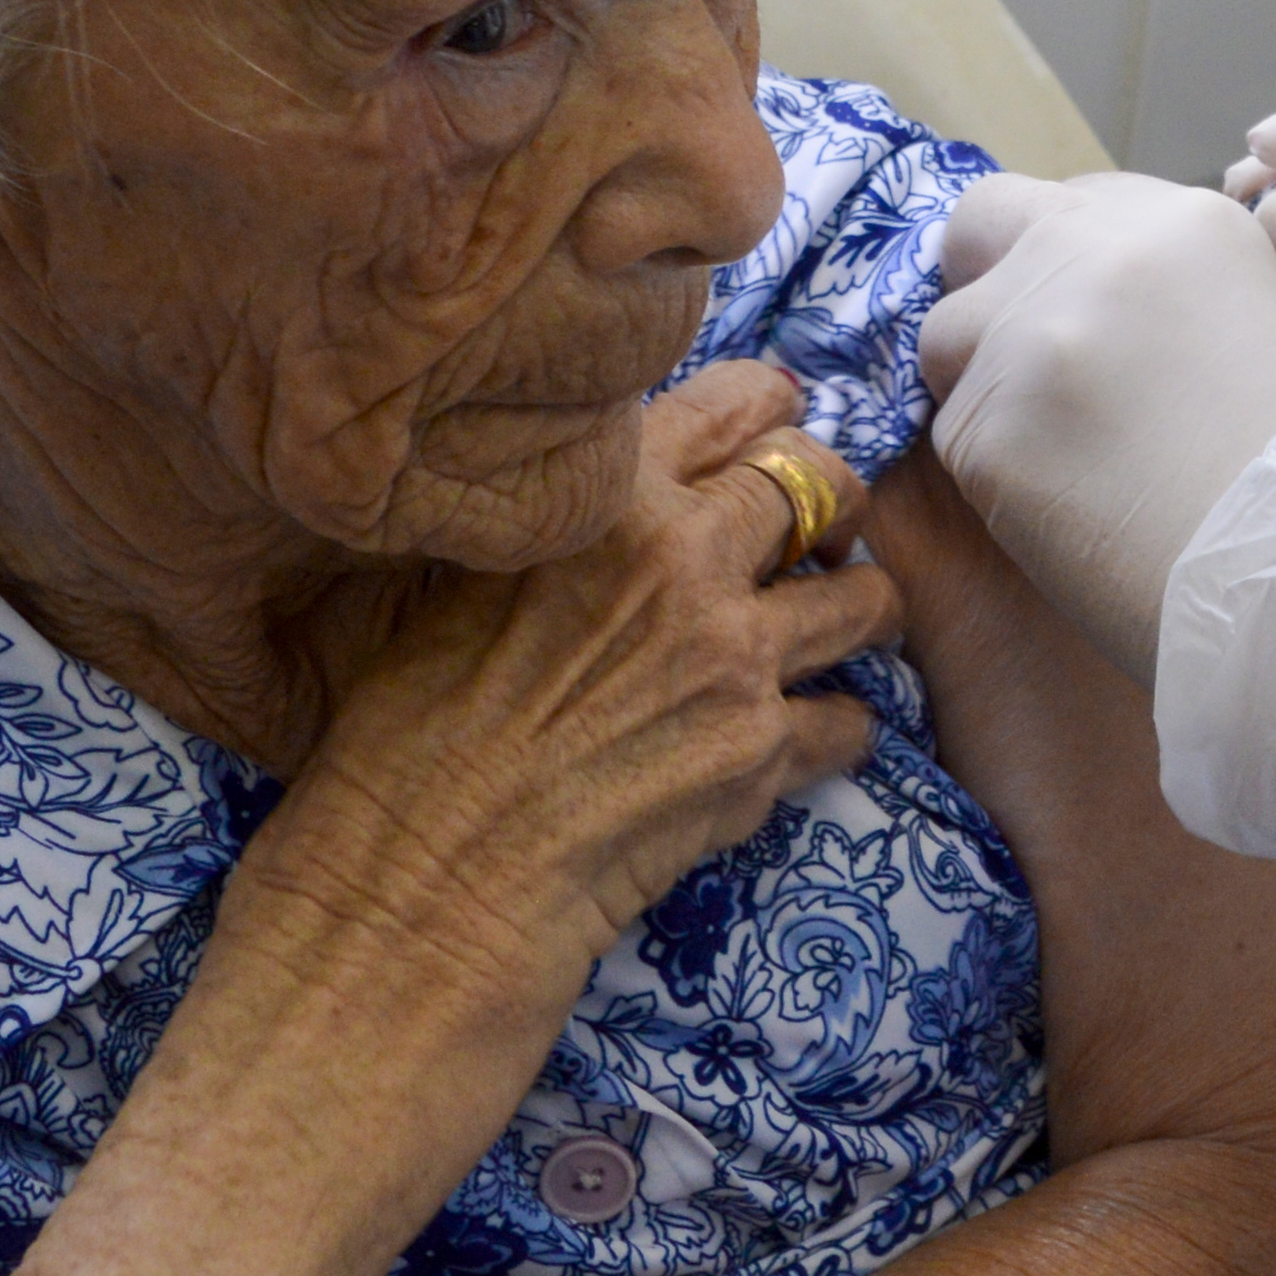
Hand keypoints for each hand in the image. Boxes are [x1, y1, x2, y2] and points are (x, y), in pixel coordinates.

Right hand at [254, 359, 902, 1036]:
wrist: (422, 874)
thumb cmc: (407, 735)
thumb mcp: (467, 581)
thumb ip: (568, 528)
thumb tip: (624, 504)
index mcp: (609, 496)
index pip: (737, 402)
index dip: (770, 415)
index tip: (779, 431)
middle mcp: (686, 557)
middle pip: (823, 482)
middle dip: (834, 506)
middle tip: (821, 538)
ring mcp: (735, 655)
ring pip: (868, 600)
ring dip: (861, 613)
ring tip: (842, 633)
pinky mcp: (761, 754)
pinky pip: (852, 724)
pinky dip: (837, 735)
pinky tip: (803, 744)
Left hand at [915, 177, 1275, 677]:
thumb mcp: (1247, 324)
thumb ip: (1155, 286)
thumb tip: (1069, 290)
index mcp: (1185, 221)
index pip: (1073, 199)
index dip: (1068, 260)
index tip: (1088, 319)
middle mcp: (1098, 250)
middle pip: (981, 220)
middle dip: (986, 277)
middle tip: (1022, 357)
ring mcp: (1031, 332)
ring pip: (945, 332)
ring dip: (982, 382)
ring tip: (1063, 451)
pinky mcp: (982, 422)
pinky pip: (953, 429)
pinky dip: (992, 468)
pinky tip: (1064, 504)